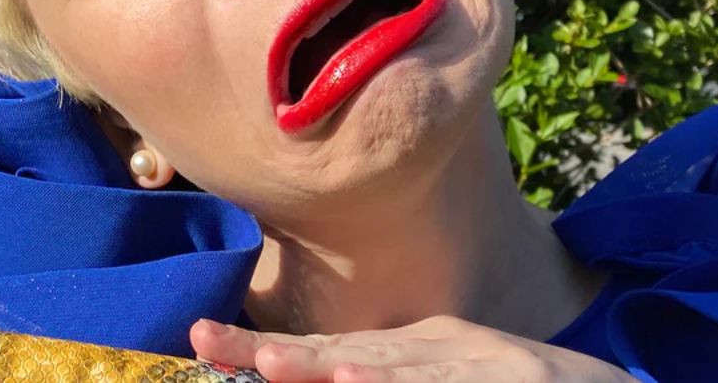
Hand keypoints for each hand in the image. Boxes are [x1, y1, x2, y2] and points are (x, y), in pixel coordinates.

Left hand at [190, 315, 639, 382]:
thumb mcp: (458, 372)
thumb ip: (397, 367)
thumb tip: (333, 370)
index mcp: (423, 349)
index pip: (331, 350)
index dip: (265, 348)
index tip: (201, 340)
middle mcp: (444, 351)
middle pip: (347, 352)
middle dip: (275, 351)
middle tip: (207, 339)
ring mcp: (479, 367)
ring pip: (397, 372)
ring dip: (331, 372)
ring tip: (269, 364)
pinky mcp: (516, 381)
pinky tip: (358, 380)